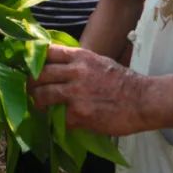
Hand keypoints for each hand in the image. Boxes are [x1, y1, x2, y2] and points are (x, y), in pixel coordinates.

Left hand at [29, 44, 152, 136]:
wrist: (143, 101)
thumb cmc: (124, 82)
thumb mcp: (99, 62)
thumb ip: (79, 63)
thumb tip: (59, 68)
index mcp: (80, 57)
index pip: (47, 51)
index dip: (34, 59)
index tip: (29, 66)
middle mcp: (75, 72)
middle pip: (39, 74)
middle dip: (31, 83)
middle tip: (30, 89)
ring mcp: (75, 94)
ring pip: (42, 95)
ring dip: (38, 102)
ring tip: (39, 106)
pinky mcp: (78, 114)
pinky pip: (59, 117)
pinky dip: (60, 120)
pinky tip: (63, 121)